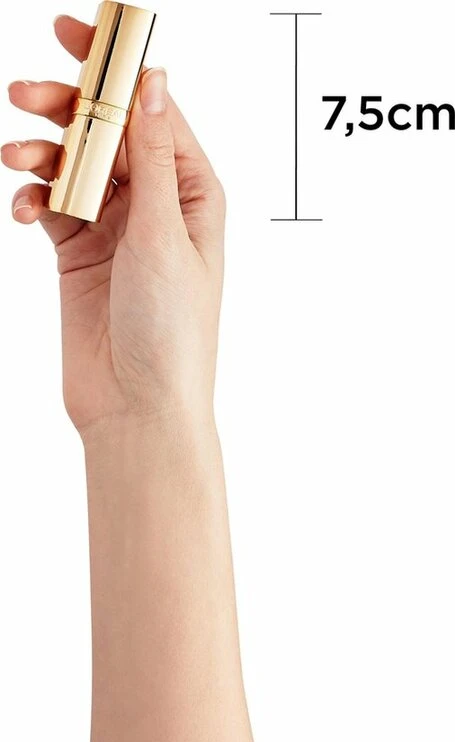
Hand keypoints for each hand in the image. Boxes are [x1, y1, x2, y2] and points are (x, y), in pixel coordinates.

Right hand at [2, 15, 225, 438]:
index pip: (150, 112)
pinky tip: (23, 210)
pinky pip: (49, 207)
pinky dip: (32, 200)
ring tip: (14, 157)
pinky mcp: (79, 255)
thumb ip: (153, 158)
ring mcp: (114, 229)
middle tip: (25, 92)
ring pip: (72, 166)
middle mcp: (154, 204)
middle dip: (66, 108)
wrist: (138, 407)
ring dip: (41, 154)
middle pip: (105, 133)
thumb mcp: (166, 234)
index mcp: (191, 192)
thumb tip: (152, 83)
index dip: (113, 69)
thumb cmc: (171, 331)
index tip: (72, 33)